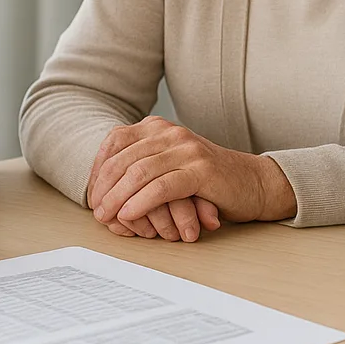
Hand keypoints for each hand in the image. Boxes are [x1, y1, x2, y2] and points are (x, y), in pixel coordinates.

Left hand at [86, 119, 224, 240]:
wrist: (253, 183)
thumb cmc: (208, 180)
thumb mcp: (170, 165)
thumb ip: (141, 166)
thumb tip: (102, 188)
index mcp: (158, 128)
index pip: (115, 142)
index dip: (97, 169)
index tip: (91, 194)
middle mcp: (171, 132)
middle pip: (123, 158)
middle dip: (104, 187)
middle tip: (96, 210)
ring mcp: (187, 149)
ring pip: (139, 172)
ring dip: (117, 197)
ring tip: (108, 215)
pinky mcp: (201, 171)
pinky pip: (162, 186)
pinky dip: (141, 202)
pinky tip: (129, 214)